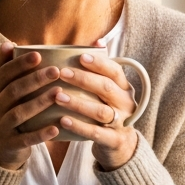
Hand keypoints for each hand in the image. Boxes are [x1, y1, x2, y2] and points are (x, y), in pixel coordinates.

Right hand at [0, 42, 62, 170]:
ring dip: (38, 102)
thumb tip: (9, 43)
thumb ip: (6, 69)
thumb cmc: (7, 112)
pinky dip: (40, 134)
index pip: (3, 74)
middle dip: (34, 80)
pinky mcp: (9, 145)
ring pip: (18, 113)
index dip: (20, 64)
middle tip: (56, 71)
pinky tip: (56, 128)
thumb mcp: (2, 92)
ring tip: (59, 93)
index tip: (39, 55)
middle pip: (12, 91)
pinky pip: (25, 139)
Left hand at [51, 52, 138, 169]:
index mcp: (123, 88)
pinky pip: (95, 133)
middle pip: (106, 88)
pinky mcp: (113, 140)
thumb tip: (97, 40)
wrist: (120, 144)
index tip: (81, 56)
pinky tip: (62, 120)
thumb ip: (101, 69)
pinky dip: (79, 126)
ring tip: (58, 96)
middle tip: (62, 73)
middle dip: (84, 79)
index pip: (115, 71)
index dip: (99, 63)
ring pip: (100, 111)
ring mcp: (121, 122)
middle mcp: (125, 103)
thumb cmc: (107, 108)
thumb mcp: (109, 90)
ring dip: (78, 103)